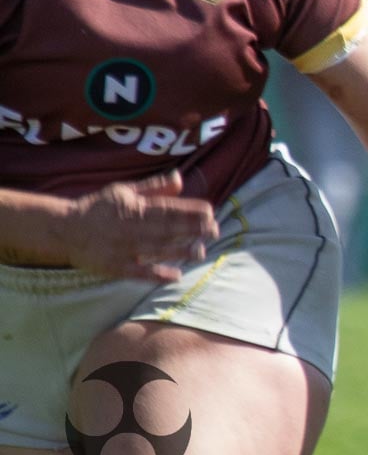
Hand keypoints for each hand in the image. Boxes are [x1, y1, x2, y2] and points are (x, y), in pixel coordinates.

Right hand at [56, 172, 217, 281]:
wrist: (64, 229)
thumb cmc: (99, 207)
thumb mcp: (124, 191)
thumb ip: (154, 187)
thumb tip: (180, 178)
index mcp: (134, 208)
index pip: (167, 209)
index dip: (190, 210)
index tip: (210, 212)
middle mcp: (130, 228)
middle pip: (166, 229)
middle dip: (192, 230)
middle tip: (215, 230)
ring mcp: (122, 249)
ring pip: (156, 250)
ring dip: (180, 251)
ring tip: (201, 251)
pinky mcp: (114, 267)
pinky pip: (138, 273)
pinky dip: (156, 275)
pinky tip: (175, 276)